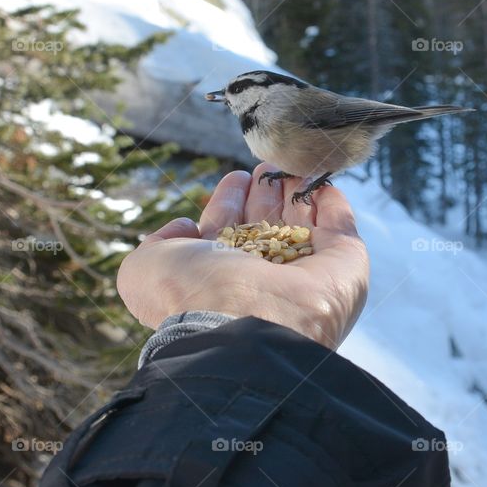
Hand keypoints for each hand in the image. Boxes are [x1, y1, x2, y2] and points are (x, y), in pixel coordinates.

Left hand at [117, 163, 368, 348]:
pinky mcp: (343, 266)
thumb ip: (158, 242)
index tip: (236, 177)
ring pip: (302, 222)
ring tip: (292, 162)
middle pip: (266, 225)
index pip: (228, 232)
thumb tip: (186, 227)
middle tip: (267, 166)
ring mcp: (305, 272)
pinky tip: (324, 180)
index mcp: (218, 276)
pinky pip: (340, 226)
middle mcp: (261, 276)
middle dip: (266, 194)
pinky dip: (333, 201)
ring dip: (298, 191)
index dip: (230, 202)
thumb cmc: (189, 295)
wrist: (243, 324)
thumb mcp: (144, 269)